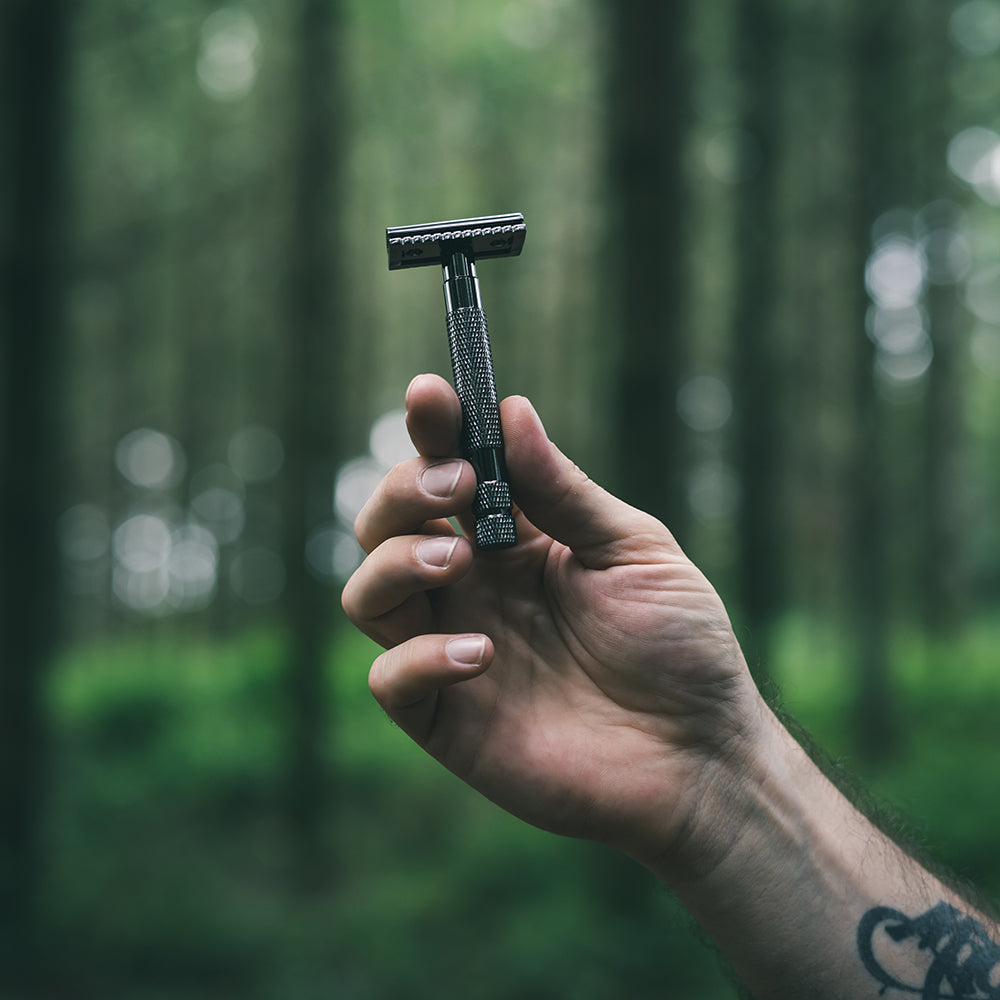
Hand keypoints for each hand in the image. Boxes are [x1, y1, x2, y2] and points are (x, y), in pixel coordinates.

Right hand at [341, 374, 762, 864]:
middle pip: (385, 525)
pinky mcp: (446, 718)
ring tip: (457, 559)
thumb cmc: (679, 646)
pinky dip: (420, 656)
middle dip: (404, 490)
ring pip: (367, 593)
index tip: (429, 394)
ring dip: (396, 561)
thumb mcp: (632, 550)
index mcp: (513, 543)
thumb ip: (564, 491)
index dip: (431, 431)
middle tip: (457, 487)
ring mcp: (452, 650)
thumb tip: (510, 410)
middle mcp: (471, 589)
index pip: (448, 474)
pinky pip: (389, 679)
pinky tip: (480, 655)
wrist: (699, 754)